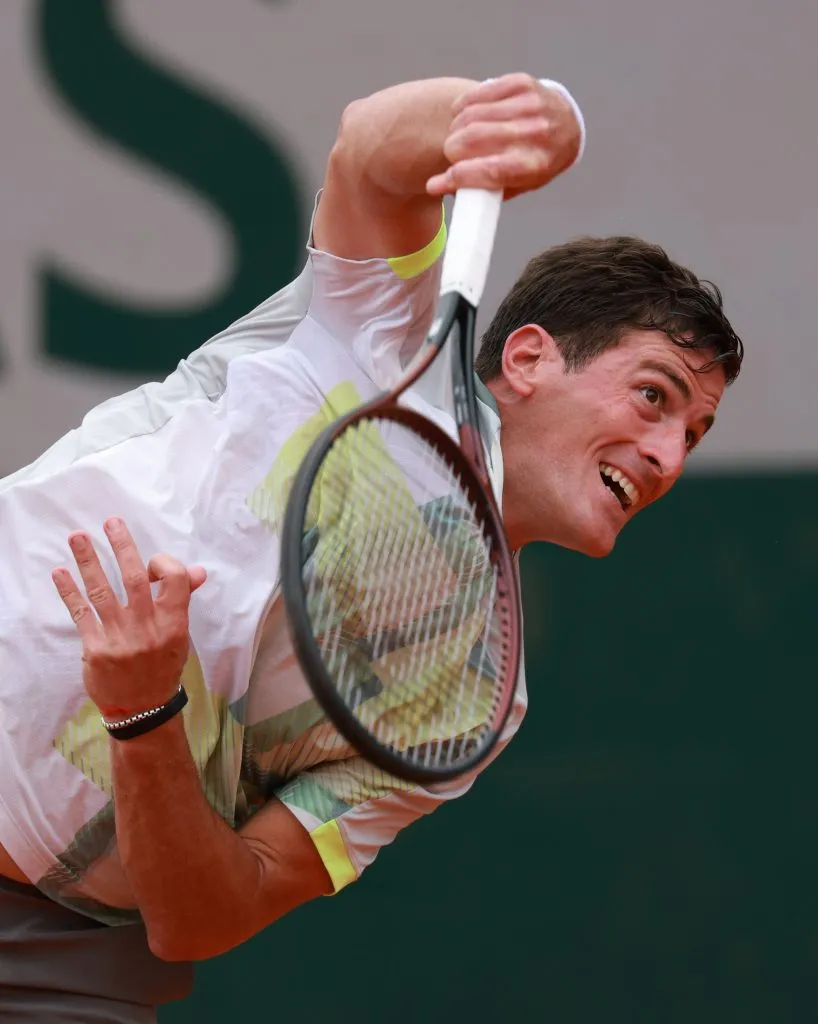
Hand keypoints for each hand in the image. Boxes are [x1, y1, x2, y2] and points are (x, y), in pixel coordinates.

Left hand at [52, 517, 206, 718]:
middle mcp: (148, 627)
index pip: (174, 579)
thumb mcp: (180, 634)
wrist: (143, 709)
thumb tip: (198, 570)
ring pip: (103, 590)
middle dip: (122, 546)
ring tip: (77, 537)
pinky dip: (69, 591)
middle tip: (111, 522)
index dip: (164, 562)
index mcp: (174, 623)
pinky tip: (60, 572)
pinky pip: (81, 613)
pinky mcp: (96, 648)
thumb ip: (182, 600)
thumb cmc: (163, 666)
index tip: (154, 560)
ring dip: (89, 561)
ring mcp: (120, 638)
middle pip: (135, 578)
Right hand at [426, 73, 581, 197]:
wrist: (568, 127)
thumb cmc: (536, 162)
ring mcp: (528, 105)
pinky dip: (462, 107)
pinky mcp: (520, 84)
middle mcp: (534, 133)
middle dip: (452, 149)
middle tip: (451, 155)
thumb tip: (441, 186)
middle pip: (473, 138)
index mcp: (534, 164)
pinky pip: (477, 95)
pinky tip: (463, 115)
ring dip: (455, 129)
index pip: (488, 170)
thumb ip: (484, 188)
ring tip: (457, 137)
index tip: (434, 184)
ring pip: (471, 115)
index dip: (456, 178)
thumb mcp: (518, 184)